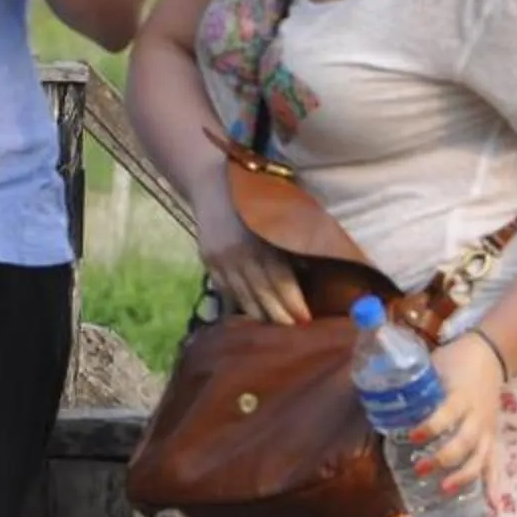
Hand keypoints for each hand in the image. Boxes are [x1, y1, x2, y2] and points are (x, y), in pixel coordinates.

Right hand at [192, 195, 308, 324]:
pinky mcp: (208, 262)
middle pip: (262, 292)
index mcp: (261, 241)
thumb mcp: (277, 215)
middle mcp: (239, 254)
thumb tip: (309, 272)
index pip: (280, 280)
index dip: (293, 302)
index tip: (306, 320)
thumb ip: (289, 244)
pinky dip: (239, 304)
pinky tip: (250, 315)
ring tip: (274, 330)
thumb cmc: (256, 199)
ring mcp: (220, 260)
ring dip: (260, 315)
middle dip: (279, 315)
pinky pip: (225, 289)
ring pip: (242, 296)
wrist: (213, 186)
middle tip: (294, 331)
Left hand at [410, 335, 507, 495]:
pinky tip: (492, 506)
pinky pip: (494, 462)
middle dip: (443, 458)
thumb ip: (413, 386)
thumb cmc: (454, 361)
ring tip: (444, 490)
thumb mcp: (433, 367)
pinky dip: (494, 484)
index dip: (432, 426)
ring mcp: (486, 428)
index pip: (448, 414)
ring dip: (464, 476)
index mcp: (461, 396)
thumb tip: (379, 400)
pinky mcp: (492, 436)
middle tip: (421, 469)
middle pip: (465, 442)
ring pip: (480, 457)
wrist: (490, 354)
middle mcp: (476, 416)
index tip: (413, 436)